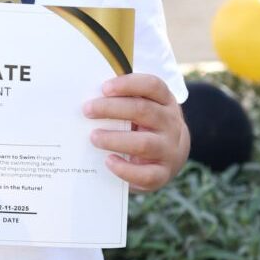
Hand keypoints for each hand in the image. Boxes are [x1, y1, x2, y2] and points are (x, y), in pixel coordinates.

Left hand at [82, 72, 188, 191]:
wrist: (172, 156)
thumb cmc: (147, 126)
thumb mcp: (143, 109)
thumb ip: (123, 102)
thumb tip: (90, 101)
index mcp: (165, 101)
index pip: (152, 86)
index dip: (128, 84)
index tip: (104, 88)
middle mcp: (171, 124)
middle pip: (143, 110)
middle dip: (111, 109)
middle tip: (87, 110)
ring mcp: (169, 149)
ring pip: (144, 143)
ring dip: (114, 139)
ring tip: (94, 137)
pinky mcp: (163, 173)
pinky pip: (145, 174)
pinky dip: (125, 169)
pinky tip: (109, 161)